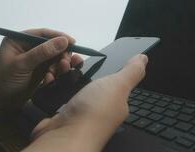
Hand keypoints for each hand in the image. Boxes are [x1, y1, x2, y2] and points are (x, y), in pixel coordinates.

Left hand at [0, 28, 82, 109]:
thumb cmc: (3, 81)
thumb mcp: (22, 65)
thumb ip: (42, 53)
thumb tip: (64, 41)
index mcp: (19, 40)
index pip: (43, 34)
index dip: (59, 36)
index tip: (73, 43)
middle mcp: (29, 47)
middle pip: (53, 45)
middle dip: (62, 54)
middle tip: (66, 63)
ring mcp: (36, 59)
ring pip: (56, 57)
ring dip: (60, 65)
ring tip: (59, 72)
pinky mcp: (40, 70)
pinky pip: (55, 68)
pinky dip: (56, 73)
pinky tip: (49, 80)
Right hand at [25, 54, 147, 151]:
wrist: (64, 138)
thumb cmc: (94, 114)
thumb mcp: (119, 85)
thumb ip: (131, 72)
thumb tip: (143, 59)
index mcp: (115, 102)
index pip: (113, 82)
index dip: (103, 67)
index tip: (93, 57)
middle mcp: (98, 108)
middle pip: (90, 82)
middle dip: (80, 69)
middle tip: (71, 59)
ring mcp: (79, 112)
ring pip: (73, 87)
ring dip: (65, 76)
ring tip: (60, 66)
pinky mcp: (62, 115)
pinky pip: (59, 96)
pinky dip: (54, 86)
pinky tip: (51, 80)